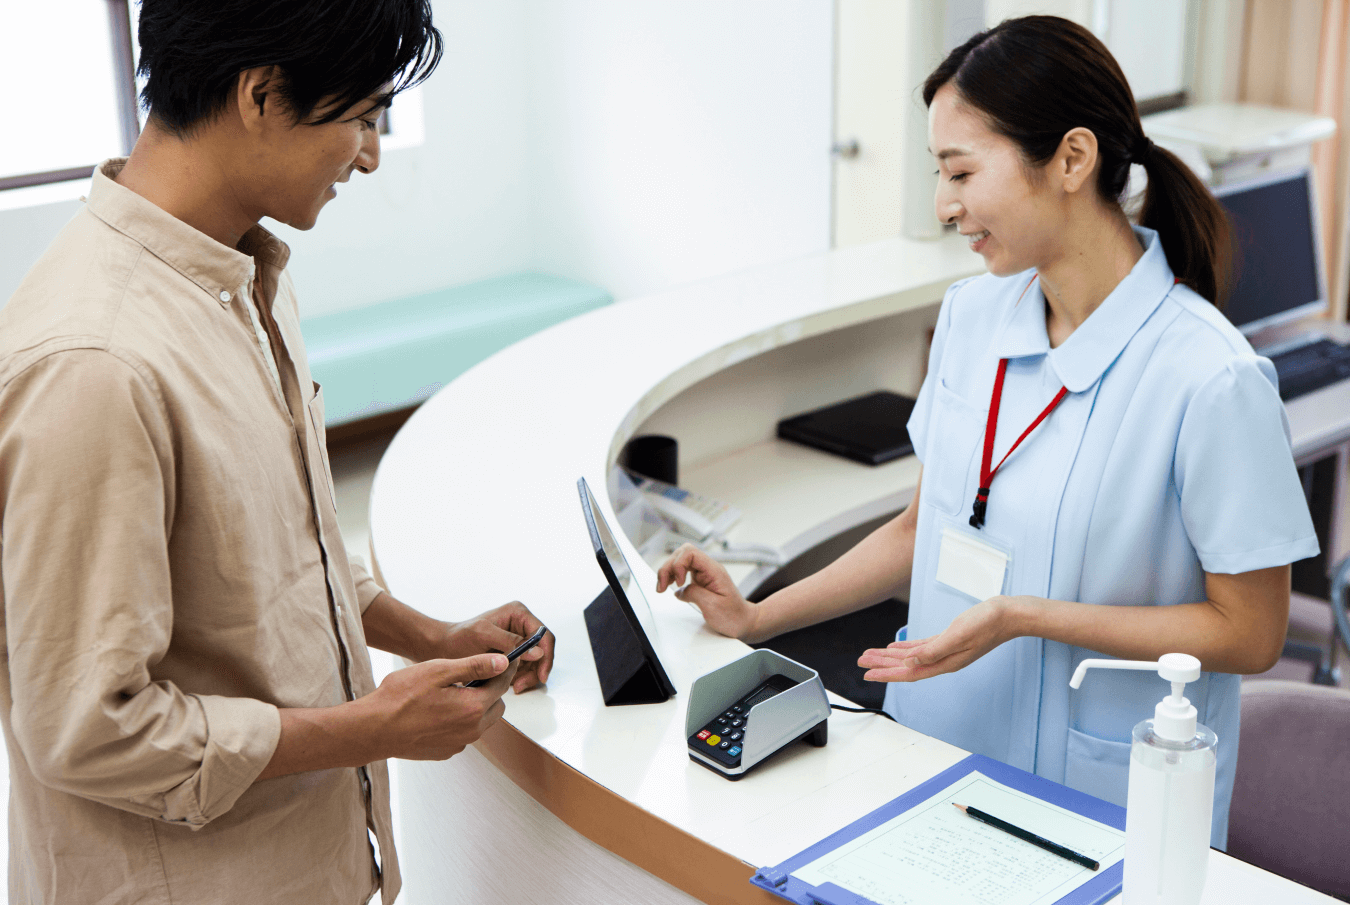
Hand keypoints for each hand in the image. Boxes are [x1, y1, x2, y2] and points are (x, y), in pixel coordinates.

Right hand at [364, 654, 517, 760]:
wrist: (373, 729)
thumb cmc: (400, 698)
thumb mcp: (439, 671)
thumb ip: (475, 666)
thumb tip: (502, 662)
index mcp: (473, 707)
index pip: (502, 684)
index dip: (504, 668)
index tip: (506, 658)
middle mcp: (471, 730)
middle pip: (496, 705)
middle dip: (490, 689)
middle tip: (471, 676)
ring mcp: (459, 744)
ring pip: (481, 721)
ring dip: (475, 706)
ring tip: (452, 692)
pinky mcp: (446, 751)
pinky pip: (464, 733)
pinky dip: (460, 721)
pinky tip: (439, 710)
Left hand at [433, 602, 553, 693]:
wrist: (443, 647)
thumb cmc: (459, 637)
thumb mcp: (484, 635)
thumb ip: (511, 642)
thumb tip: (537, 652)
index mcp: (518, 613)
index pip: (543, 635)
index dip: (546, 656)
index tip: (541, 675)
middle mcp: (521, 624)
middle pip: (542, 650)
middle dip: (535, 670)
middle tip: (522, 685)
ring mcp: (518, 639)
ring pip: (536, 662)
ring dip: (528, 676)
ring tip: (513, 686)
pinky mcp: (513, 652)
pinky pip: (525, 667)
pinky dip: (520, 678)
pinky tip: (509, 684)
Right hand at [656, 543, 757, 639]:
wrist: (743, 622)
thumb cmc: (734, 616)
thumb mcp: (712, 606)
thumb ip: (694, 594)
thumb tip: (680, 590)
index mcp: (714, 571)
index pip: (690, 553)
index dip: (679, 565)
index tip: (678, 583)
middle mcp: (708, 569)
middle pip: (682, 554)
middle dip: (668, 567)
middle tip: (662, 586)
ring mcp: (704, 574)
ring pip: (680, 561)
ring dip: (668, 571)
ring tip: (662, 586)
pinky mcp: (700, 581)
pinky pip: (682, 571)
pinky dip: (672, 577)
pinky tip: (669, 586)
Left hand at [857, 596, 1018, 681]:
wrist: (1010, 615)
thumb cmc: (988, 623)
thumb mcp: (958, 634)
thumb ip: (933, 650)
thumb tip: (910, 663)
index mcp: (945, 662)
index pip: (909, 672)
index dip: (886, 674)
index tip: (867, 674)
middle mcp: (943, 659)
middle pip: (906, 666)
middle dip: (882, 664)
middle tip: (861, 662)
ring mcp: (947, 651)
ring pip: (912, 656)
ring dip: (890, 656)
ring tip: (872, 654)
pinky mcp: (949, 640)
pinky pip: (922, 647)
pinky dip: (907, 647)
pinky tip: (896, 647)